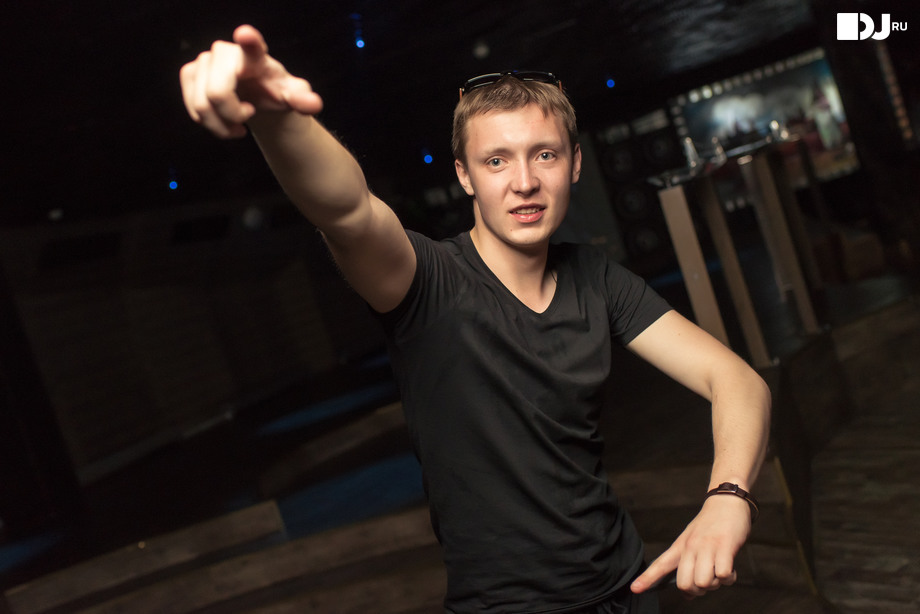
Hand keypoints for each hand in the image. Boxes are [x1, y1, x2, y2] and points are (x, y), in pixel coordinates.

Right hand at [179, 25, 322, 138]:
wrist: (257, 97)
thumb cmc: (275, 92)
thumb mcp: (293, 96)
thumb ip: (303, 99)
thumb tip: (314, 104)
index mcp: (255, 55)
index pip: (252, 46)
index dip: (248, 40)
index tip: (246, 35)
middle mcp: (224, 51)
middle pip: (216, 93)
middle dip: (232, 114)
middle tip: (249, 115)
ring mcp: (203, 60)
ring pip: (202, 106)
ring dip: (221, 125)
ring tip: (239, 125)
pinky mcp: (189, 73)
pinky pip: (193, 109)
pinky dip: (210, 124)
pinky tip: (225, 123)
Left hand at [630, 494, 750, 596]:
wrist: (726, 501)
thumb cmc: (711, 525)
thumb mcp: (692, 540)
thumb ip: (688, 564)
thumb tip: (689, 594)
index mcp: (680, 546)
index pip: (660, 564)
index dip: (647, 578)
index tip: (634, 589)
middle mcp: (690, 547)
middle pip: (684, 584)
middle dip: (697, 591)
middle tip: (707, 582)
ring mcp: (707, 546)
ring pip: (704, 582)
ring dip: (715, 584)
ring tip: (720, 572)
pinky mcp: (725, 546)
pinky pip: (723, 575)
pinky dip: (729, 578)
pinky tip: (731, 569)